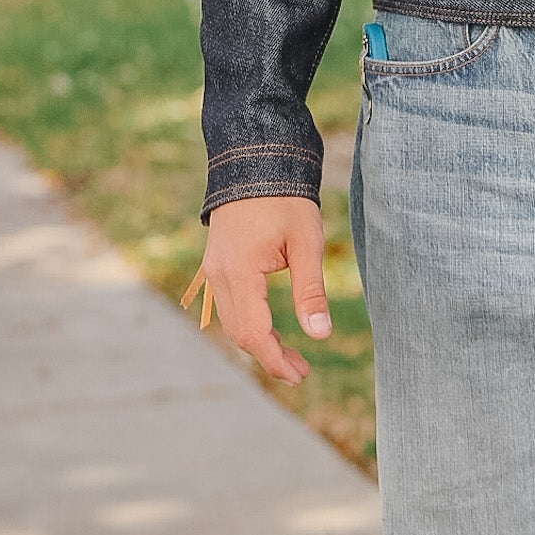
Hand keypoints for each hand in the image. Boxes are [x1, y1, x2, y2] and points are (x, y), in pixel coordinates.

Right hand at [199, 196, 331, 384]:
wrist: (256, 160)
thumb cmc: (286, 199)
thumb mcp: (306, 242)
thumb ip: (310, 291)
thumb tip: (321, 335)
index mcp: (239, 272)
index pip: (253, 332)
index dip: (275, 360)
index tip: (301, 375)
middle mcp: (218, 275)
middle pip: (239, 332)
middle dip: (269, 357)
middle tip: (302, 371)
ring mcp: (213, 269)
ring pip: (231, 322)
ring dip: (258, 342)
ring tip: (291, 355)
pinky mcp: (217, 264)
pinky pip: (228, 306)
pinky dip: (249, 324)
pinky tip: (272, 330)